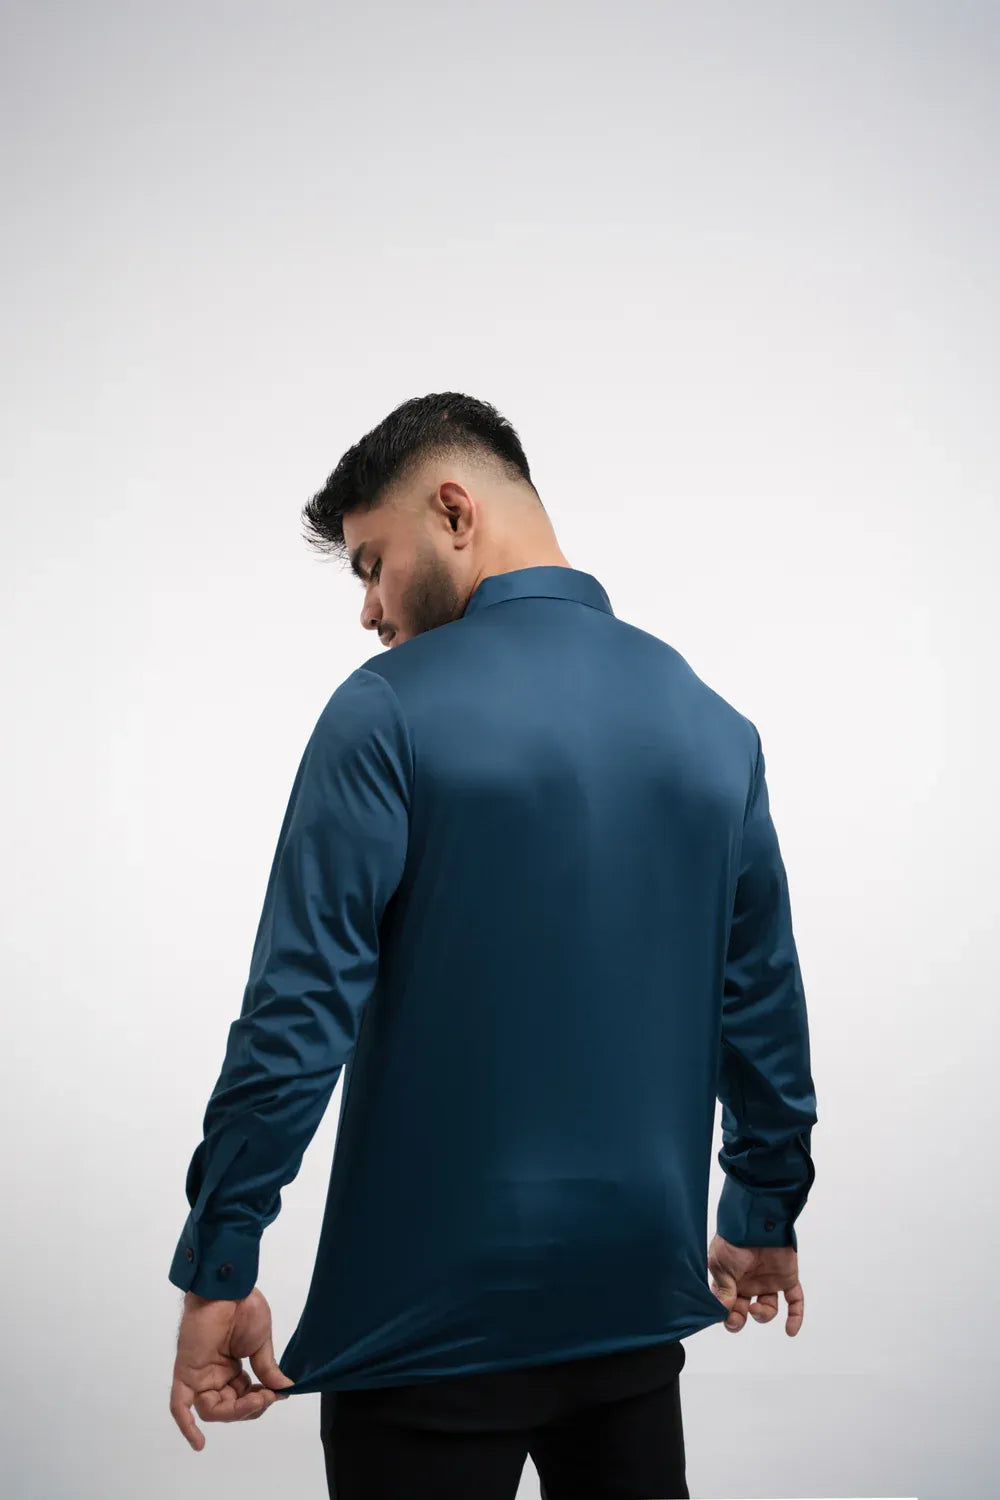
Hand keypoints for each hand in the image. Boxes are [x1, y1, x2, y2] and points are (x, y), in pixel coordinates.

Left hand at [169, 1285, 295, 1449]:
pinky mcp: (185, 1371)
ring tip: (255, 1397)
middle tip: (267, 1395)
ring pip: (211, 1410)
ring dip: (235, 1411)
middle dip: (249, 1407)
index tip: (277, 1393)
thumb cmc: (244, 1306)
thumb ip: (267, 1369)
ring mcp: (198, 1375)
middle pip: (227, 1409)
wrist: (229, 1286)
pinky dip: (187, 1426)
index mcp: (229, 1369)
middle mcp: (212, 1375)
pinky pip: (180, 1405)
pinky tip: (199, 1444)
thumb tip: (284, 1391)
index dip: (259, 1402)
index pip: (242, 1399)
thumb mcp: (260, 1343)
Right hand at [708, 1232, 804, 1335]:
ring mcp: (768, 1281)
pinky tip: (791, 1331)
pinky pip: (794, 1301)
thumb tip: (723, 1312)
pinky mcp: (786, 1279)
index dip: (727, 1315)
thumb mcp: (721, 1265)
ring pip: (768, 1309)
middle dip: (740, 1319)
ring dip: (763, 1315)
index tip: (727, 1316)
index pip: (727, 1305)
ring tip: (756, 1308)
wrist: (757, 1223)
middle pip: (745, 1311)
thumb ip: (723, 1290)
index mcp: (730, 1280)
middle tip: (738, 1318)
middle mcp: (749, 1283)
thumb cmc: (734, 1241)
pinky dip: (795, 1317)